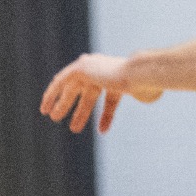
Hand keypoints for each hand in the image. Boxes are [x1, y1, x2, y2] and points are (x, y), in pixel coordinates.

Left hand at [41, 53, 162, 132]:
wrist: (138, 74)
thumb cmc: (148, 85)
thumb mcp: (147, 92)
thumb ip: (146, 93)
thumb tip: (150, 95)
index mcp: (122, 79)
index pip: (111, 99)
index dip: (106, 116)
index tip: (103, 129)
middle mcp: (105, 70)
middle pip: (88, 94)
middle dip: (78, 109)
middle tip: (70, 126)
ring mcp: (92, 67)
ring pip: (73, 89)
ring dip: (63, 104)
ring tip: (54, 119)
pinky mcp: (80, 67)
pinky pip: (61, 80)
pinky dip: (53, 93)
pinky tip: (46, 106)